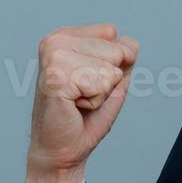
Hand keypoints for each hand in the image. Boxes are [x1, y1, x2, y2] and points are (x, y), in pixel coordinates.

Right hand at [24, 23, 139, 182]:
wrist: (62, 150)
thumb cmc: (85, 117)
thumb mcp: (112, 79)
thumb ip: (124, 56)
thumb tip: (129, 47)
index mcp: (65, 37)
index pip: (112, 32)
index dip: (112, 64)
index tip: (88, 81)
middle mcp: (55, 41)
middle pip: (116, 50)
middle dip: (108, 80)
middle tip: (83, 95)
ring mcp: (53, 57)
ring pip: (111, 69)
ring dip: (101, 92)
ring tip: (78, 101)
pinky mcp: (55, 78)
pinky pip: (101, 84)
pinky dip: (95, 102)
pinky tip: (74, 107)